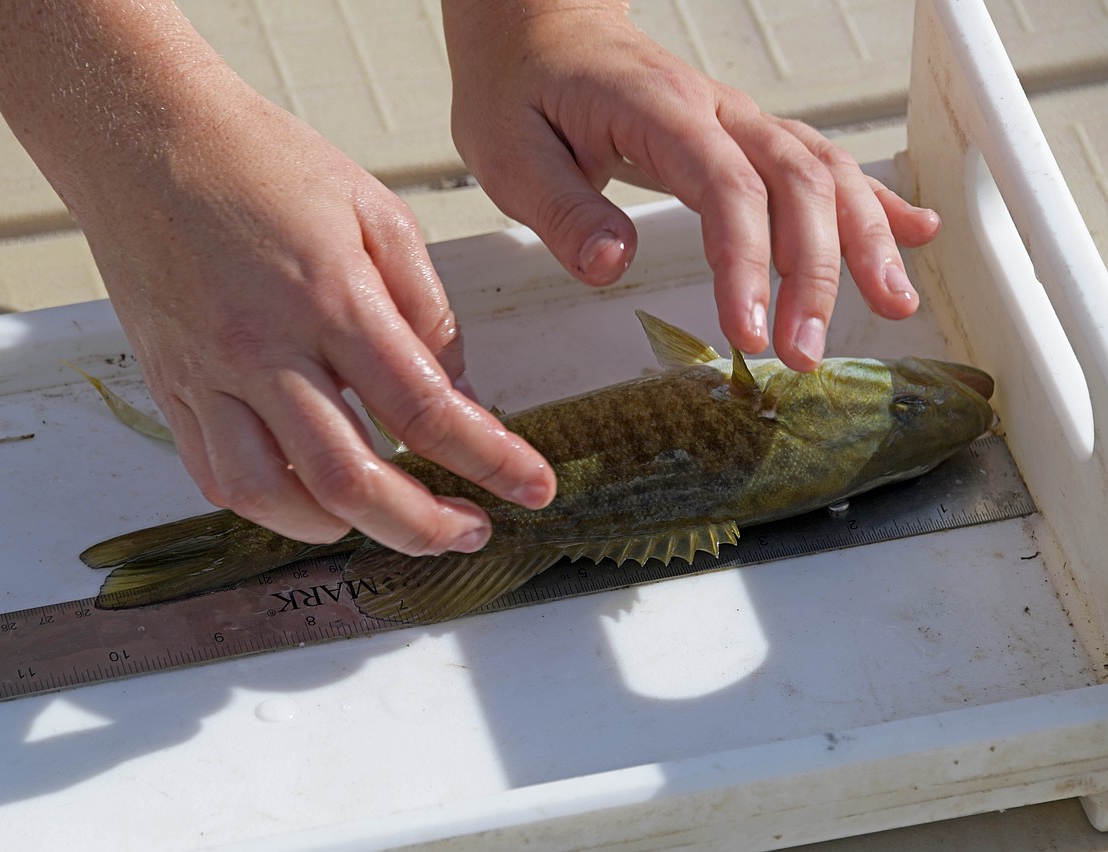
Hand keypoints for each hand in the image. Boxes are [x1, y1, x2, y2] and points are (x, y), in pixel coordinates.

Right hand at [75, 80, 555, 551]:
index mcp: (330, 299)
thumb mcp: (377, 213)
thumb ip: (426, 310)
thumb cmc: (260, 162)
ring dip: (346, 528)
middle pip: (351, 478)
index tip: (531, 486)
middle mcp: (265, 349)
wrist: (143, 137)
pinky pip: (216, 478)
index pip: (425, 408)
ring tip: (392, 521)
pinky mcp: (171, 388)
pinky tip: (312, 501)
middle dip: (423, 525)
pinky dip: (273, 508)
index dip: (490, 459)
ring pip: (275, 496)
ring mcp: (209, 376)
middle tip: (468, 530)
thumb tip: (460, 390)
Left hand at [443, 1, 940, 369]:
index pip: (725, 188)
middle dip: (816, 273)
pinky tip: (912, 234)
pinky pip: (821, 161)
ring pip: (825, 170)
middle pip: (798, 181)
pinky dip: (871, 201)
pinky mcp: (743, 135)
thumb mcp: (509, 155)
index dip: (748, 262)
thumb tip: (610, 266)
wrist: (537, 30)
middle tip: (806, 355)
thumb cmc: (519, 90)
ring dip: (864, 240)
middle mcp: (715, 111)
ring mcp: (737, 120)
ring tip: (892, 306)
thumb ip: (562, 211)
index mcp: (658, 113)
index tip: (748, 334)